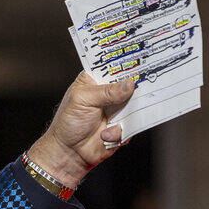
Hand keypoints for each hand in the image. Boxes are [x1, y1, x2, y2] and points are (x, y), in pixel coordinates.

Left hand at [26, 72, 134, 188]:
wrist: (69, 152)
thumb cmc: (68, 123)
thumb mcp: (83, 100)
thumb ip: (107, 91)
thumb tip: (129, 84)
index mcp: (95, 80)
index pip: (114, 65)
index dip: (126, 61)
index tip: (140, 55)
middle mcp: (109, 93)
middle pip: (130, 83)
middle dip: (137, 85)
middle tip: (140, 86)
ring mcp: (118, 109)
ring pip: (136, 104)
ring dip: (127, 113)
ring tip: (111, 121)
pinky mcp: (123, 125)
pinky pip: (133, 124)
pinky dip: (120, 131)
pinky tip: (105, 135)